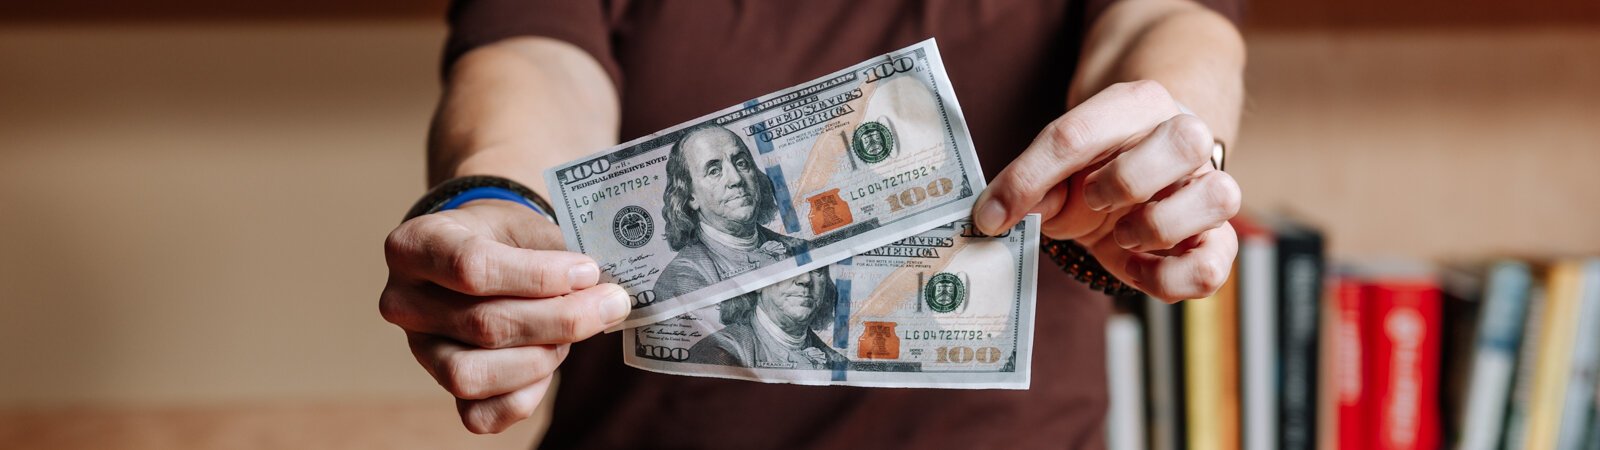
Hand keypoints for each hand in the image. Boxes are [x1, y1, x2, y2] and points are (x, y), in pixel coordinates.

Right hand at [379, 200, 629, 432]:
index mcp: (414, 245)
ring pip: (474, 376)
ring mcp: (419, 349)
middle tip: (610, 304)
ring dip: (541, 359)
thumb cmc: (502, 236)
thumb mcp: (524, 225)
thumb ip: (557, 255)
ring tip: (571, 334)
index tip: (588, 272)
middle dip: (561, 320)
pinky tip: (551, 361)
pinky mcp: (441, 386)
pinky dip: (525, 396)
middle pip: (484, 325)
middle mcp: (404, 301)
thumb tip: (604, 295)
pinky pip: (479, 415)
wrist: (478, 249)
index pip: (471, 267)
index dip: (538, 276)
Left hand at [974, 80, 1240, 301]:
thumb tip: (996, 217)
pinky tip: (1136, 268)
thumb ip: (1031, 186)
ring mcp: (1208, 188)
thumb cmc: (1094, 169)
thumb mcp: (1057, 168)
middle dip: (1127, 180)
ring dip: (1159, 225)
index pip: (1080, 132)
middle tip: (1092, 201)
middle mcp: (1185, 139)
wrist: (1139, 177)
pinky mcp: (1217, 240)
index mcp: (1136, 105)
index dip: (1029, 178)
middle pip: (1185, 140)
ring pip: (1220, 196)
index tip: (991, 217)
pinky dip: (1170, 277)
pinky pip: (1214, 265)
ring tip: (1122, 235)